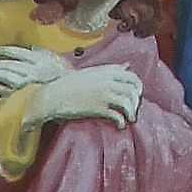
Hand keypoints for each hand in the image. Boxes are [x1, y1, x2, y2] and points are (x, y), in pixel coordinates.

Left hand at [0, 45, 67, 95]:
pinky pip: (7, 91)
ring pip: (5, 77)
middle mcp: (32, 72)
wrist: (71, 95)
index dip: (3, 51)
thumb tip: (31, 49)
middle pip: (8, 65)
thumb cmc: (64, 76)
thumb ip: (42, 52)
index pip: (17, 53)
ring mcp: (27, 85)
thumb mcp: (55, 59)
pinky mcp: (25, 96)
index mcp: (39, 60)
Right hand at [24, 64, 142, 130]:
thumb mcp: (91, 72)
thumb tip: (127, 65)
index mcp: (106, 71)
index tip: (136, 95)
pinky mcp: (98, 108)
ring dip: (131, 112)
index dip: (138, 87)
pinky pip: (117, 115)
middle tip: (133, 109)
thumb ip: (110, 69)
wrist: (53, 96)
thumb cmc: (69, 84)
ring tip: (129, 119)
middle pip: (133, 90)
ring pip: (128, 102)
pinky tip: (119, 125)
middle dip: (136, 101)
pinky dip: (121, 122)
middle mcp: (107, 81)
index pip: (132, 77)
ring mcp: (103, 94)